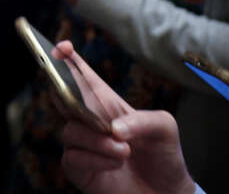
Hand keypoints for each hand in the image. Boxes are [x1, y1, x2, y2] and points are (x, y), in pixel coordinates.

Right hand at [55, 40, 197, 193]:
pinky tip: (115, 163)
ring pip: (70, 130)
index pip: (80, 75)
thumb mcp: (165, 128)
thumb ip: (143, 120)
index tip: (62, 48)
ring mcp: (82, 144)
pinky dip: (95, 159)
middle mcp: (88, 120)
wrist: (166, 193)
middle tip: (83, 104)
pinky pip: (72, 157)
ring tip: (124, 151)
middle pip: (62, 96)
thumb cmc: (164, 156)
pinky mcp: (79, 168)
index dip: (67, 58)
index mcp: (105, 102)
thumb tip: (113, 128)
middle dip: (63, 93)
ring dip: (97, 140)